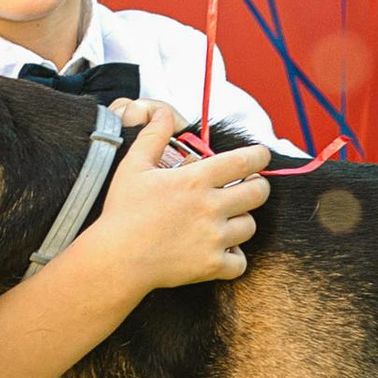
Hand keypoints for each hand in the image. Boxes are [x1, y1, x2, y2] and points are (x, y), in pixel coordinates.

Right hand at [91, 105, 270, 292]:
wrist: (117, 259)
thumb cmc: (123, 212)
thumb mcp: (134, 166)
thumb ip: (153, 136)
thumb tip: (164, 112)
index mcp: (194, 180)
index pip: (244, 161)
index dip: (259, 155)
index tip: (260, 155)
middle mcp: (210, 207)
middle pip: (258, 192)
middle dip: (257, 186)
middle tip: (248, 186)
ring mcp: (213, 238)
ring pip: (250, 226)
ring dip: (242, 220)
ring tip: (227, 219)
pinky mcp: (211, 265)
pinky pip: (240, 261)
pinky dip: (234, 256)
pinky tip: (221, 249)